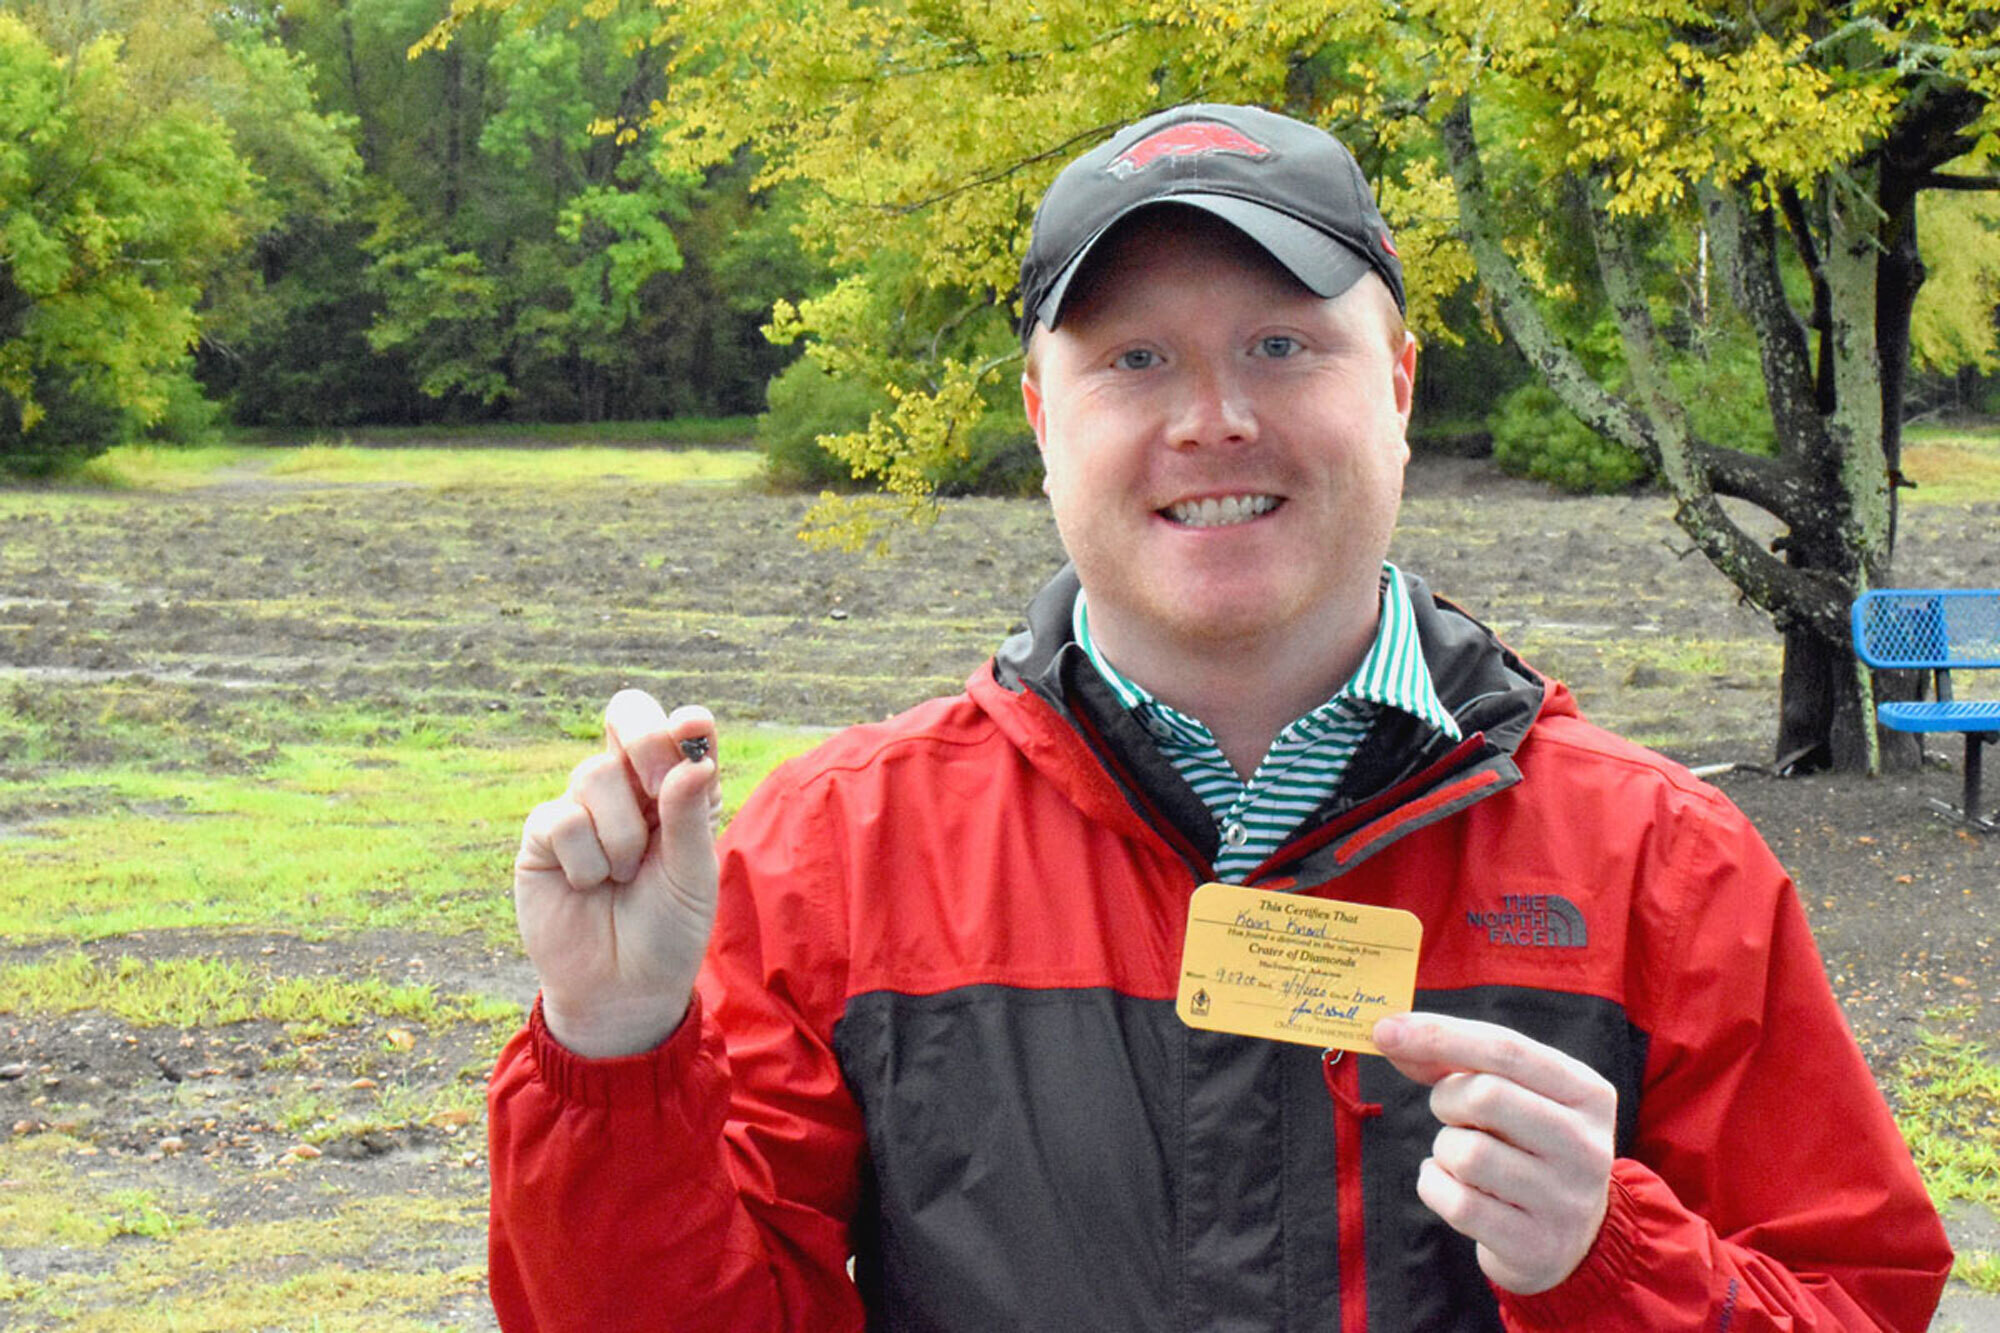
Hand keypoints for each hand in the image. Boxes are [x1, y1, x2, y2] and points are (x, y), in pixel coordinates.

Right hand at [514, 689, 721, 1056]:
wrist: (622, 990)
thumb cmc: (668, 931)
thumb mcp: (692, 876)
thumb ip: (690, 816)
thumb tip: (694, 760)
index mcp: (678, 788)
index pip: (678, 728)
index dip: (681, 722)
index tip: (691, 729)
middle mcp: (631, 787)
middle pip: (628, 718)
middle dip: (645, 747)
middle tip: (656, 795)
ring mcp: (584, 806)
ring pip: (596, 775)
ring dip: (621, 836)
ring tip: (623, 877)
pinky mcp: (543, 835)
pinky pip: (562, 819)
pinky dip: (586, 861)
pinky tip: (588, 886)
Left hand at [1373, 1012, 1615, 1294]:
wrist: (1567, 1239)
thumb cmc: (1525, 1147)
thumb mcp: (1514, 1096)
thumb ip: (1456, 1061)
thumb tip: (1391, 1035)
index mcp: (1588, 1093)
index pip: (1506, 1048)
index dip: (1439, 1035)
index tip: (1384, 1030)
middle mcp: (1587, 1145)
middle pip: (1486, 1095)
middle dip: (1446, 1099)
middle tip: (1451, 1114)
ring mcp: (1565, 1200)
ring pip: (1468, 1154)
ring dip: (1444, 1149)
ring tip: (1462, 1157)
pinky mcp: (1535, 1245)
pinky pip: (1457, 1203)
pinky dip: (1435, 1186)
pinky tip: (1453, 1186)